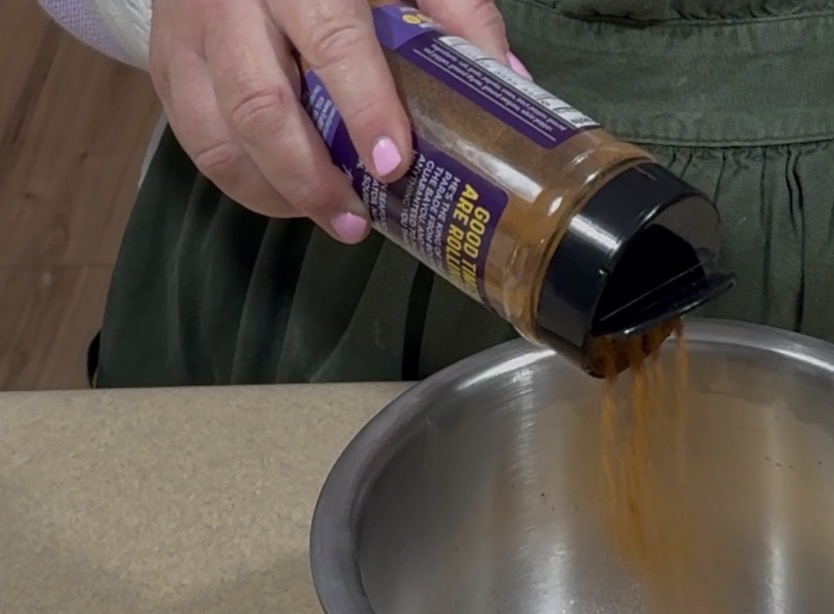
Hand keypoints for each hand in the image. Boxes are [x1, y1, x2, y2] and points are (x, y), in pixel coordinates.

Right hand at [148, 0, 515, 242]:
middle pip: (258, 103)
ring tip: (332, 219)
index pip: (330, 37)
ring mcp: (191, 31)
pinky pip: (195, 141)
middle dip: (311, 177)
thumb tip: (511, 84)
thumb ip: (456, 13)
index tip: (392, 162)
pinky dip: (244, 184)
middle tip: (358, 220)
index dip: (363, 105)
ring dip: (276, 193)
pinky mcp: (170, 64)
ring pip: (217, 133)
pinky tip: (289, 198)